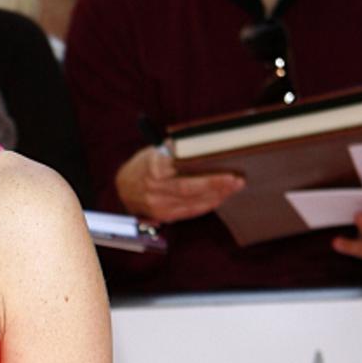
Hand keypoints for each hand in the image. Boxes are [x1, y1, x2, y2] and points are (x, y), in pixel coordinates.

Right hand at [114, 145, 244, 222]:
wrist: (123, 187)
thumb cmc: (143, 165)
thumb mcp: (155, 151)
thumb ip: (177, 150)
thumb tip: (205, 145)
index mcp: (153, 168)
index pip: (187, 175)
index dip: (211, 177)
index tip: (230, 174)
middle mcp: (154, 189)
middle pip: (192, 190)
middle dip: (218, 186)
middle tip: (238, 181)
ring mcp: (157, 205)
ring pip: (193, 203)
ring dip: (216, 197)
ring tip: (232, 188)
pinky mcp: (162, 216)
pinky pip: (189, 212)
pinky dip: (206, 205)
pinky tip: (218, 198)